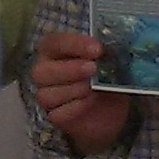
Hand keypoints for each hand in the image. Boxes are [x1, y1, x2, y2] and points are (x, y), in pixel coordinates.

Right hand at [27, 29, 132, 152]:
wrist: (110, 109)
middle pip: (43, 71)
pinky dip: (75, 107)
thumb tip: (115, 47)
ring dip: (74, 89)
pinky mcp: (54, 116)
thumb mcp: (109, 62)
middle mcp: (44, 72)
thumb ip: (106, 53)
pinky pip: (58, 113)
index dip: (74, 44)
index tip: (97, 49)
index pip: (55, 42)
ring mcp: (46, 95)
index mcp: (54, 51)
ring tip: (94, 88)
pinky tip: (90, 101)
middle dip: (70, 69)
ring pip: (48, 94)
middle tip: (93, 68)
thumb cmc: (103, 78)